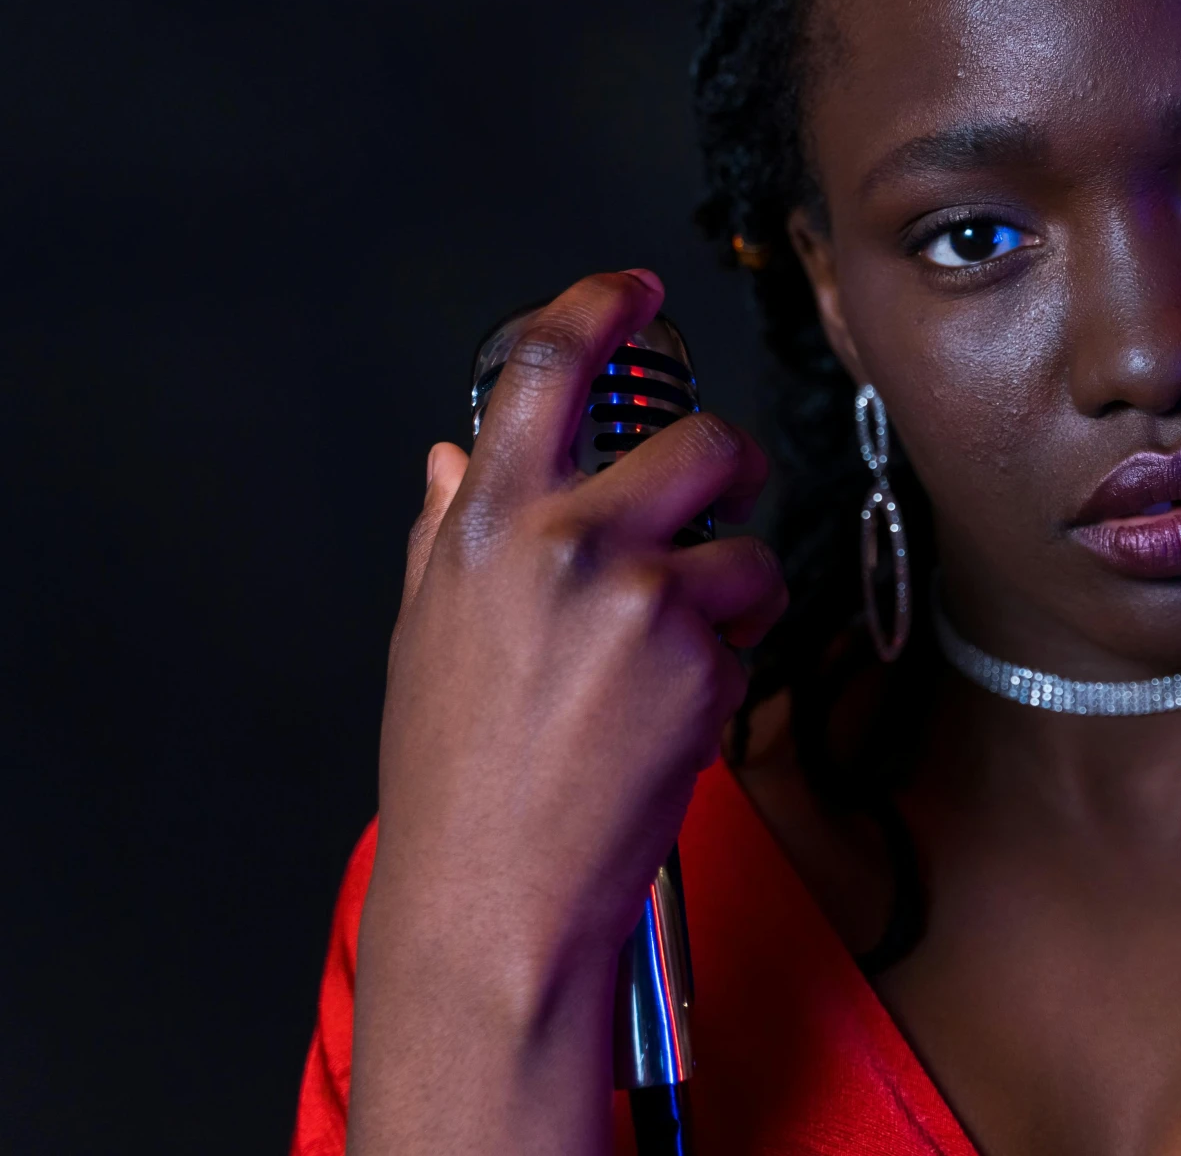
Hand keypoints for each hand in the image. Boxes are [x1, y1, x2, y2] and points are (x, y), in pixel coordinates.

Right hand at [346, 271, 784, 1154]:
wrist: (496, 890)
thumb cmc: (456, 770)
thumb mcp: (427, 630)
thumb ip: (448, 530)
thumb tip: (452, 458)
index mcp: (486, 518)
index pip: (546, 362)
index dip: (601, 304)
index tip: (636, 291)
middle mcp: (564, 538)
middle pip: (699, 438)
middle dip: (729, 467)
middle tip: (723, 500)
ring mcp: (641, 596)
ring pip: (746, 543)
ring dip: (737, 585)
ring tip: (684, 648)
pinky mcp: (703, 658)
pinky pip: (753, 625)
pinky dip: (734, 657)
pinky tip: (676, 707)